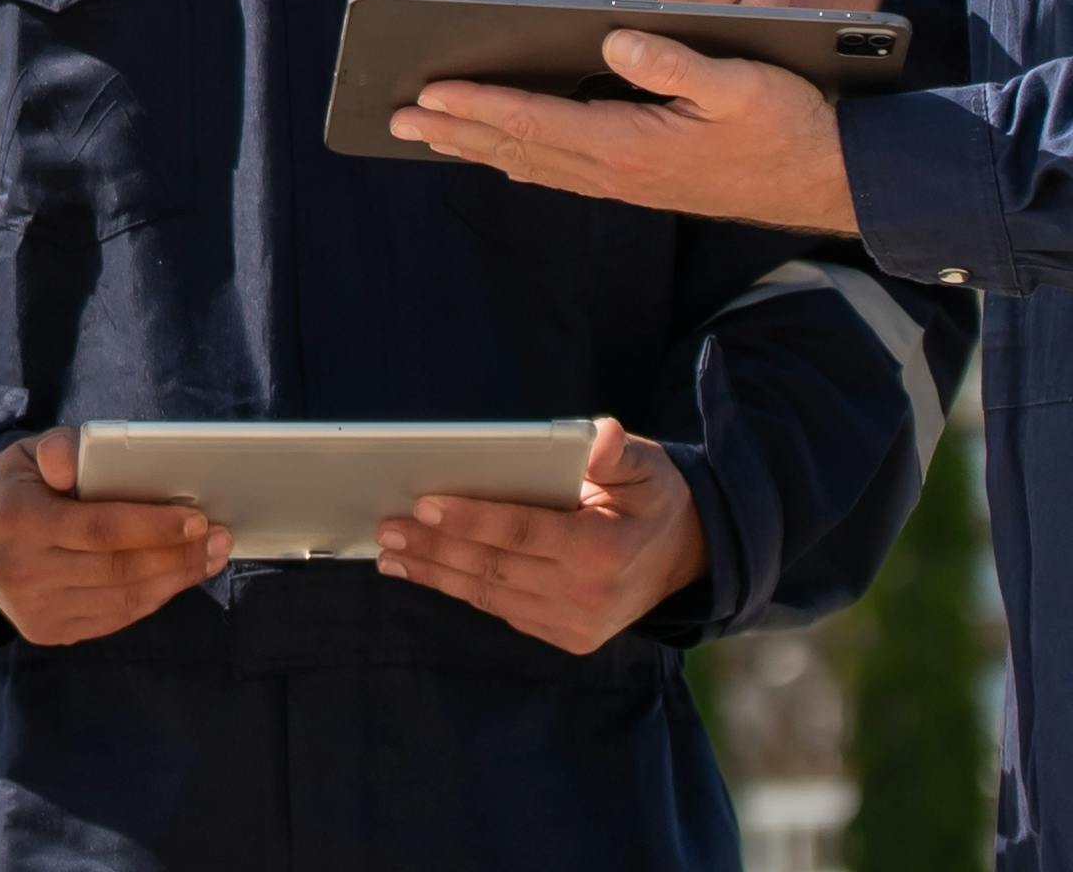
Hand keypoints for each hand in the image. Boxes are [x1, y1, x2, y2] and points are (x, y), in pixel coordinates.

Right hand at [0, 427, 230, 645]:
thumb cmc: (18, 493)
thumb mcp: (25, 456)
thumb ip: (56, 449)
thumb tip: (72, 460)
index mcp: (17, 520)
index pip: (99, 528)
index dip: (153, 526)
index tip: (197, 518)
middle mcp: (22, 571)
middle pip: (118, 568)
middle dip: (178, 553)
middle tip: (220, 537)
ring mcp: (36, 609)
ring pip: (123, 598)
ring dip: (176, 578)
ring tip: (210, 556)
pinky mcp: (51, 632)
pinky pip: (115, 616)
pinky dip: (154, 597)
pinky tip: (178, 576)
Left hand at [369, 418, 703, 655]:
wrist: (686, 559)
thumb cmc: (653, 500)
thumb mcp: (648, 467)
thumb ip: (619, 452)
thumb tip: (599, 436)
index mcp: (604, 550)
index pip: (523, 532)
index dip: (472, 518)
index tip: (425, 503)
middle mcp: (587, 595)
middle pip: (494, 567)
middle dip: (435, 546)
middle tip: (386, 527)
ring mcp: (575, 623)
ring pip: (490, 595)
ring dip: (436, 573)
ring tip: (391, 554)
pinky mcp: (565, 637)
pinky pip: (502, 610)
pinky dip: (461, 589)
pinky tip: (427, 570)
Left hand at [390, 29, 859, 235]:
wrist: (831, 180)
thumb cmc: (791, 124)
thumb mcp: (742, 82)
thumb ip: (675, 62)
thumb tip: (614, 41)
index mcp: (635, 144)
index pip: (537, 120)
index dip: (478, 103)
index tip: (427, 91)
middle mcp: (620, 170)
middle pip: (520, 145)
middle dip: (456, 127)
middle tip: (395, 115)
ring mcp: (629, 182)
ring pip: (535, 162)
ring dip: (479, 144)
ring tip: (428, 131)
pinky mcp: (641, 182)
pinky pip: (563, 170)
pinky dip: (520, 157)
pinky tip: (500, 150)